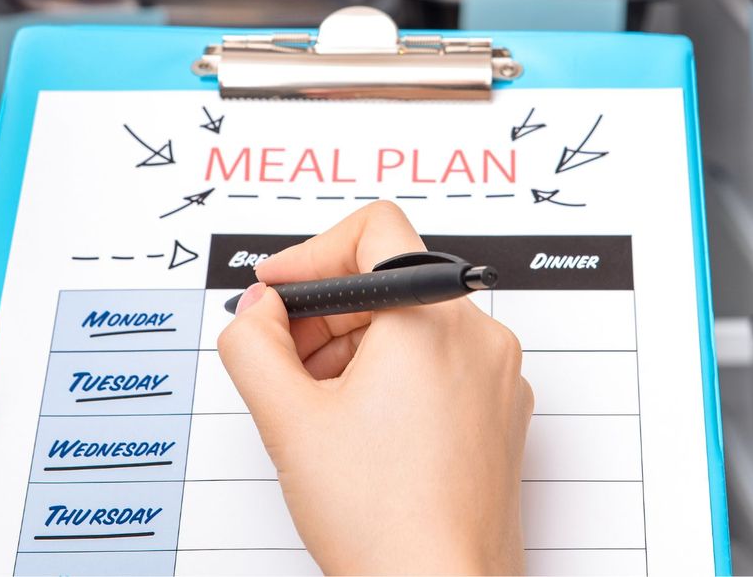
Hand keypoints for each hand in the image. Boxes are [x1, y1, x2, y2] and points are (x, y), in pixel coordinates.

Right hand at [218, 202, 532, 574]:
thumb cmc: (384, 522)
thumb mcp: (289, 420)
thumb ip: (253, 344)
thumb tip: (257, 310)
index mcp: (433, 319)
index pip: (375, 230)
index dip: (313, 252)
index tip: (281, 289)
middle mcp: (479, 337)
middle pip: (390, 283)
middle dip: (325, 314)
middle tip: (281, 357)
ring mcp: (497, 377)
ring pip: (413, 326)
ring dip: (354, 348)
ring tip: (316, 406)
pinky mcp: (500, 413)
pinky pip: (440, 364)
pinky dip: (393, 376)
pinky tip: (358, 427)